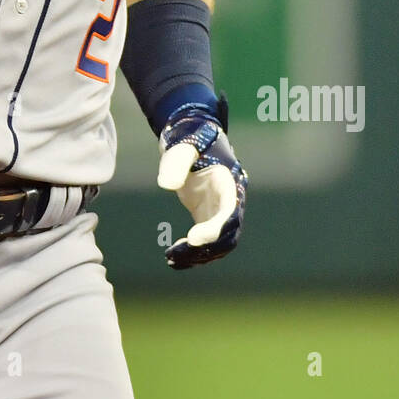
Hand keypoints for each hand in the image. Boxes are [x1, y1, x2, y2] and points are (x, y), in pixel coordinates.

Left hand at [157, 93, 246, 267]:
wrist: (192, 139)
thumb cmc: (189, 140)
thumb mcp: (181, 148)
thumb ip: (176, 163)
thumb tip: (166, 184)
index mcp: (229, 182)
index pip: (229, 210)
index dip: (215, 228)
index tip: (192, 239)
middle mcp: (231, 200)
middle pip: (228, 234)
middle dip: (205, 248)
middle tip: (175, 254)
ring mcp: (221, 211)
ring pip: (219, 244)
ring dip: (199, 256)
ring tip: (171, 259)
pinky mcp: (209, 217)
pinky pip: (207, 243)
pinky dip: (194, 253)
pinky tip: (173, 257)